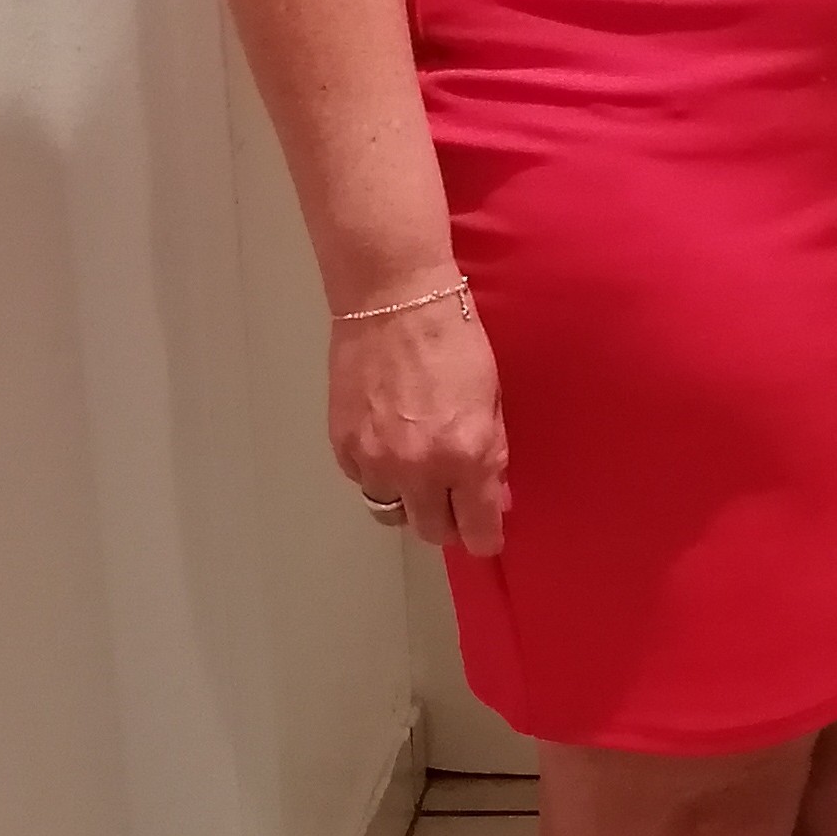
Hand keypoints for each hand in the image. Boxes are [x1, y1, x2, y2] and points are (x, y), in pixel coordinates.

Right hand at [328, 276, 508, 554]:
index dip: (485, 536)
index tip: (486, 532)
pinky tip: (389, 443)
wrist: (393, 299)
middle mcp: (418, 469)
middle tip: (454, 502)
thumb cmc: (454, 340)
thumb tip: (493, 496)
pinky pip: (364, 482)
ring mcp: (375, 460)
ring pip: (392, 511)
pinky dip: (378, 473)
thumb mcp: (492, 401)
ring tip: (418, 471)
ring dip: (409, 500)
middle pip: (431, 531)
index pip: (477, 531)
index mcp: (466, 456)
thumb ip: (491, 456)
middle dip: (447, 522)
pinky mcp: (343, 446)